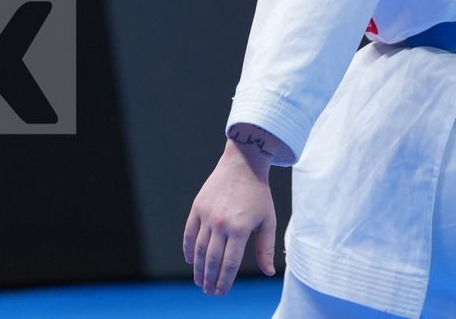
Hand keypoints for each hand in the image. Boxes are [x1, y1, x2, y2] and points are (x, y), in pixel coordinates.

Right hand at [183, 134, 280, 294]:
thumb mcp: (268, 220)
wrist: (243, 164)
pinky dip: (188, 250)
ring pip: (198, 250)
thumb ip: (265, 248)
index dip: (225, 281)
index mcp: (241, 228)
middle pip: (212, 260)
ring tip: (200, 281)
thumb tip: (268, 272)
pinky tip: (190, 261)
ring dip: (198, 269)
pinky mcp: (197, 208)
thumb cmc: (258, 194)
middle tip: (209, 291)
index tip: (221, 292)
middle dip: (210, 279)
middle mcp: (222, 223)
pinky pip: (189, 234)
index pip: (230, 263)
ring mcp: (207, 215)